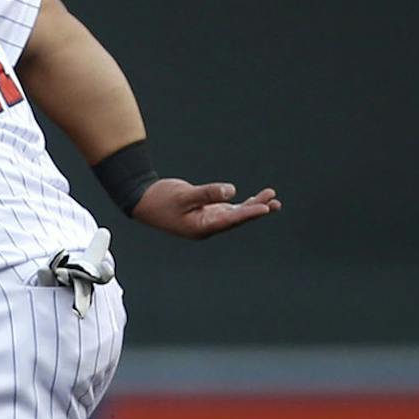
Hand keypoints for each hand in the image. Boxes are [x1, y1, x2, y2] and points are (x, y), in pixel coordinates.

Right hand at [132, 178, 281, 239]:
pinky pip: (229, 209)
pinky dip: (242, 204)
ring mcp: (207, 219)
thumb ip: (207, 193)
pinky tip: (254, 199)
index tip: (265, 208)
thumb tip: (231, 191)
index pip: (230, 220)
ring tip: (272, 199)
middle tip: (274, 203)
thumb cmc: (160, 199)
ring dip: (253, 206)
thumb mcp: (183, 195)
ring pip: (235, 214)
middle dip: (256, 210)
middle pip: (237, 219)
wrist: (143, 200)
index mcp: (200, 227)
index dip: (248, 213)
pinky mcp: (206, 211)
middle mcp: (207, 226)